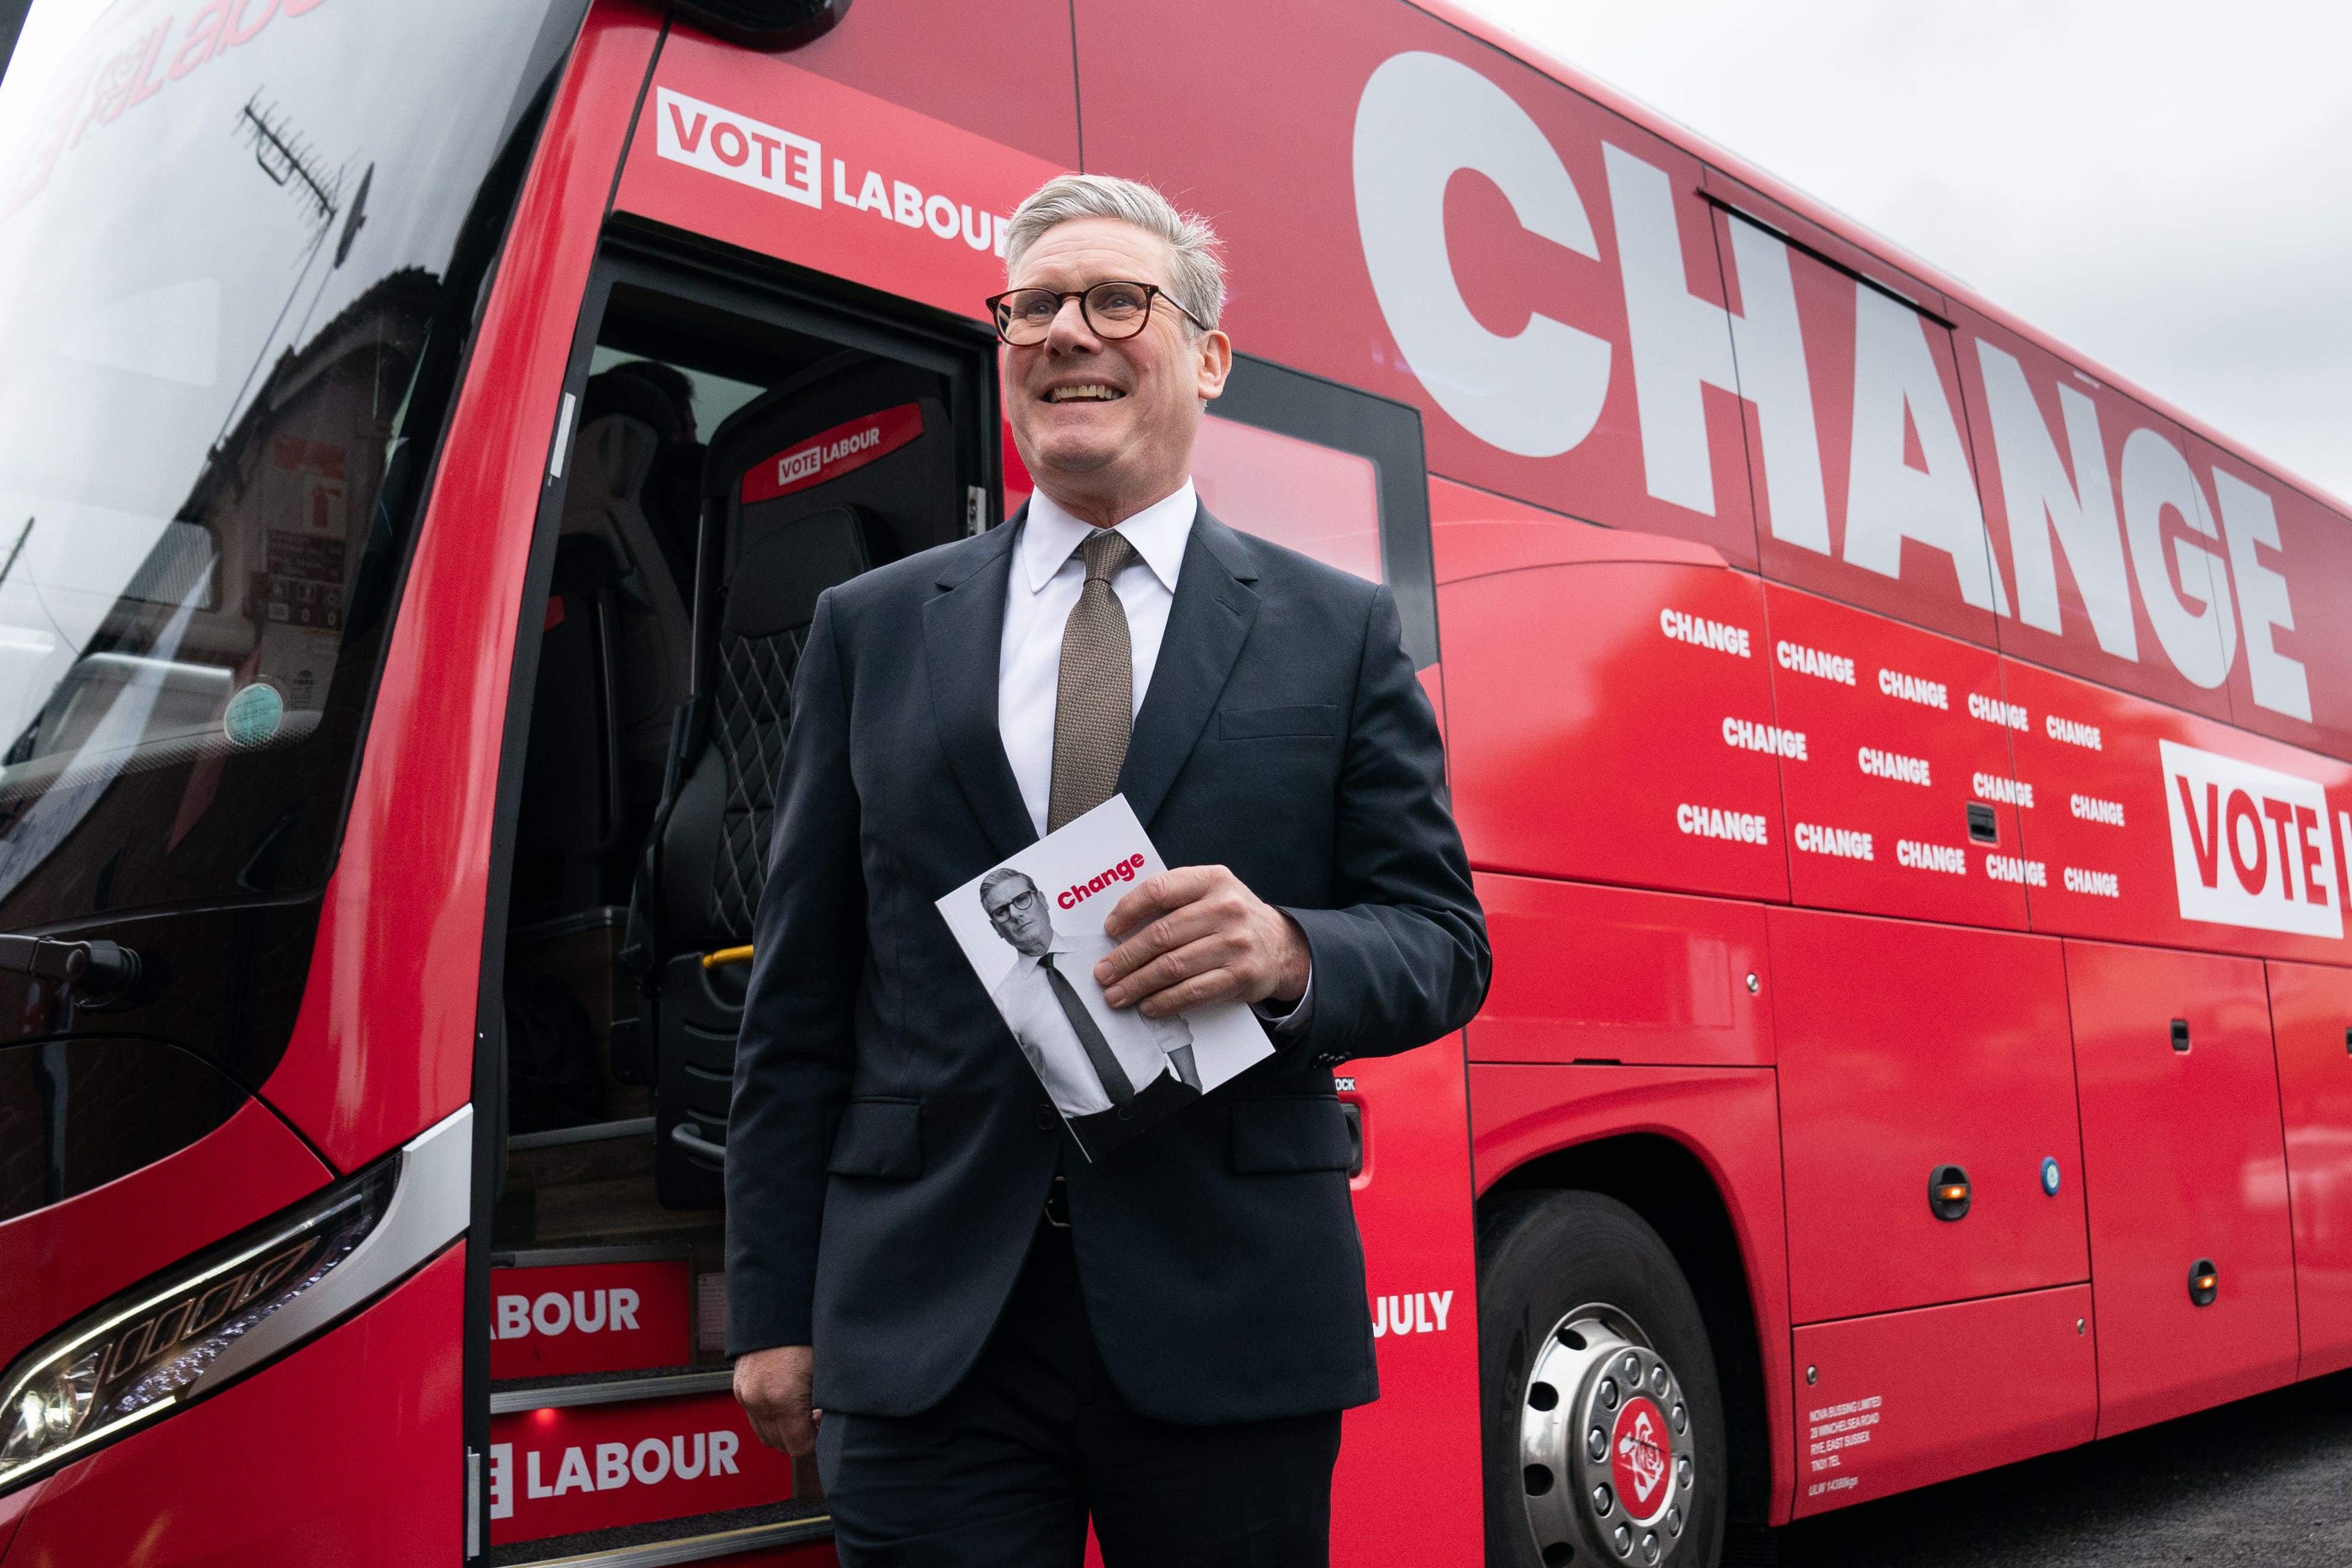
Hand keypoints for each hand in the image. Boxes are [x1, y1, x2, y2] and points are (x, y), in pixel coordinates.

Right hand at [735, 1344, 819, 1455]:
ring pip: (765, 1435)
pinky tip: (785, 1402)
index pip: (799, 1447)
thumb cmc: (805, 1335)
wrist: (776, 1309)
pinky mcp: (739, 1389)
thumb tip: (828, 1424)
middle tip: (814, 1419)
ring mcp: (746, 1395)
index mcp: (783, 1397)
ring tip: (800, 1411)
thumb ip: (826, 1404)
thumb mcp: (824, 1371)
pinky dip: (770, 1417)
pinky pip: (755, 1418)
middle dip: (799, 1437)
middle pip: (780, 1445)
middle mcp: (760, 1400)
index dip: (815, 1440)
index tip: (824, 1427)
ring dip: (783, 1431)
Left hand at [1095, 865, 1308, 1017]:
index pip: (1160, 889)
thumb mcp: (1211, 892)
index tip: (1110, 929)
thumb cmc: (1232, 918)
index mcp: (1212, 880)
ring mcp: (1235, 943)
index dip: (1128, 909)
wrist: (1280, 945)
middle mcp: (1226, 909)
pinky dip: (1165, 1002)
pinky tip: (1148, 1005)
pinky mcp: (1240, 975)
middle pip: (1161, 935)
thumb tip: (1122, 925)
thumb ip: (1174, 899)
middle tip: (1104, 973)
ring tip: (1117, 994)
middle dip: (1125, 958)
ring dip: (1138, 984)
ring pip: (1172, 967)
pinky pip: (1192, 991)